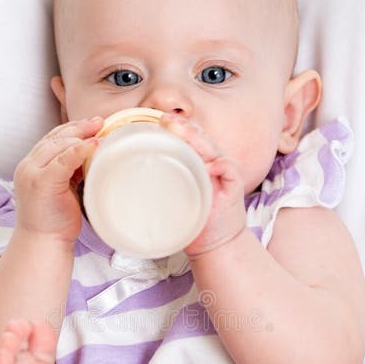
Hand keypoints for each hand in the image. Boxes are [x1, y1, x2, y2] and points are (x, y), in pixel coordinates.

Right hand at [13, 117, 102, 241]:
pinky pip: (63, 160)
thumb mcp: (62, 189)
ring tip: (100, 129)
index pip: (51, 140)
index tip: (92, 124)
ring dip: (81, 135)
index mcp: (31, 166)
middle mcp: (28, 166)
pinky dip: (80, 150)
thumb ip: (69, 171)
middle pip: (54, 138)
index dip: (72, 129)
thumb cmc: (55, 221)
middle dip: (78, 127)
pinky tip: (95, 144)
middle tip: (100, 121)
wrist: (43, 244)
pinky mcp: (42, 183)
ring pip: (57, 145)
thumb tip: (91, 155)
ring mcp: (32, 174)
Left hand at [160, 113, 245, 256]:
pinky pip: (229, 169)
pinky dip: (220, 165)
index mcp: (201, 163)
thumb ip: (161, 186)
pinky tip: (210, 164)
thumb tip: (130, 176)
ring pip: (214, 149)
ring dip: (199, 139)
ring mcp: (226, 174)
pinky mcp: (234, 188)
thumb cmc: (195, 221)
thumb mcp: (175, 199)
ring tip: (182, 131)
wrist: (217, 244)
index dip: (176, 127)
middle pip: (201, 139)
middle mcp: (215, 163)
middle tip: (165, 120)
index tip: (157, 120)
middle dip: (184, 127)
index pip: (190, 139)